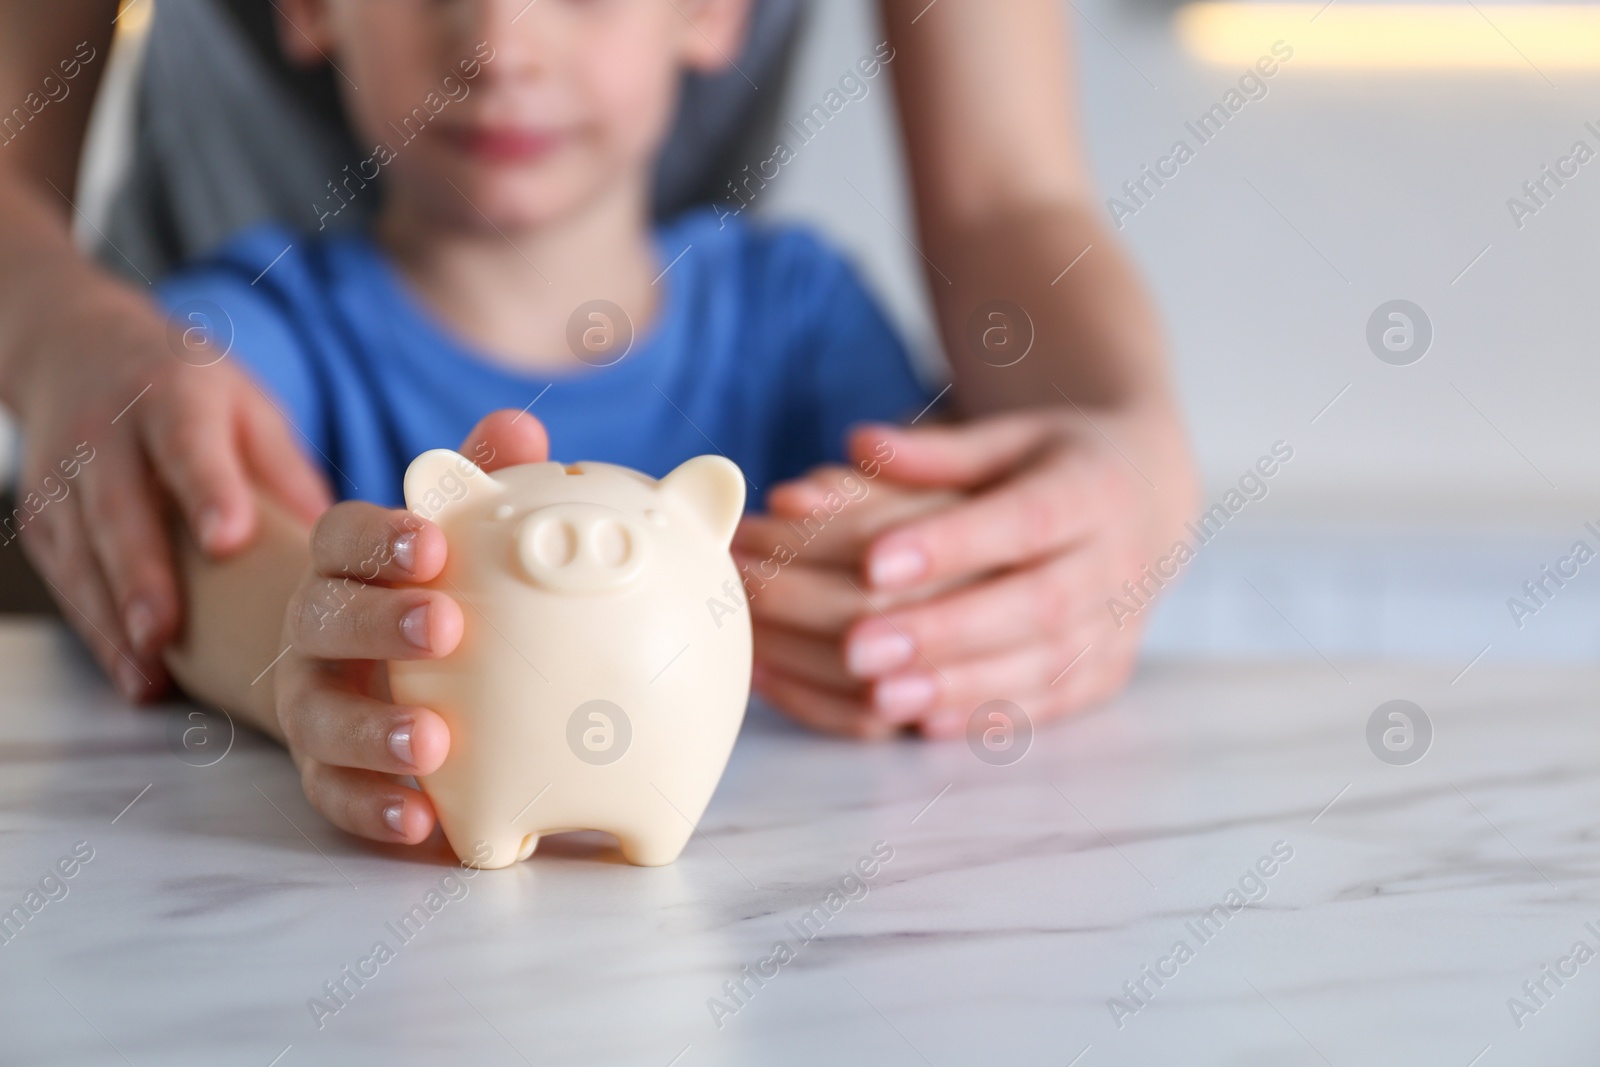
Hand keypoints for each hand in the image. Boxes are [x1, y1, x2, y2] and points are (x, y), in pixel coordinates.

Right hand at [13, 287, 330, 699]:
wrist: (78, 350)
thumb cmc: (188, 389)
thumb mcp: (248, 407)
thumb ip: (289, 473)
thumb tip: (353, 546)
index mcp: (173, 398)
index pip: (185, 443)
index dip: (207, 490)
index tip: (228, 539)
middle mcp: (107, 435)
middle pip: (119, 508)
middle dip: (141, 574)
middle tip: (166, 632)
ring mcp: (65, 478)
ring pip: (82, 551)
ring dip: (112, 615)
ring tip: (149, 667)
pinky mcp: (43, 520)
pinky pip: (67, 579)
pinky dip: (96, 629)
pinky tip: (132, 670)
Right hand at [271, 411, 547, 844]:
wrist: (375, 663)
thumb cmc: (438, 584)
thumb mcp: (459, 528)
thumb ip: (482, 480)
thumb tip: (523, 426)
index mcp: (349, 562)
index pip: (341, 535)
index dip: (379, 538)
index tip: (432, 545)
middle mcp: (316, 628)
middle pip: (322, 619)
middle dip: (377, 623)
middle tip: (445, 627)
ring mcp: (314, 701)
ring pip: (318, 717)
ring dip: (371, 732)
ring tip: (432, 745)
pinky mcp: (325, 770)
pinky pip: (335, 796)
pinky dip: (371, 809)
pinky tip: (422, 824)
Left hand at [739, 406, 1195, 739]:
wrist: (1147, 501)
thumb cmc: (1053, 465)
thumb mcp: (1006, 440)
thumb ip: (935, 451)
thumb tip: (859, 441)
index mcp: (1094, 488)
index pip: (1025, 518)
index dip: (952, 544)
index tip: (873, 562)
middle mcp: (1119, 561)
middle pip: (1036, 605)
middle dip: (945, 631)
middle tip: (857, 649)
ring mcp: (1121, 624)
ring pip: (1045, 665)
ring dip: (960, 686)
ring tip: (881, 696)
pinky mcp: (1109, 671)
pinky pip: (1052, 701)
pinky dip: (990, 715)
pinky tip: (925, 723)